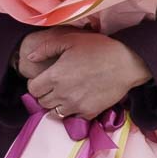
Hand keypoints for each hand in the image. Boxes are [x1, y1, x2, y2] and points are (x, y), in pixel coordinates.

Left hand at [19, 29, 152, 120]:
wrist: (126, 62)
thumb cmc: (98, 48)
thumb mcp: (70, 40)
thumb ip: (46, 48)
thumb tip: (30, 58)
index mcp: (55, 76)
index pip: (33, 90)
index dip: (35, 84)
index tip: (42, 79)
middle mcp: (63, 94)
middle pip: (42, 102)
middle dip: (44, 94)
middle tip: (53, 85)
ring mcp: (76, 106)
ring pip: (55, 112)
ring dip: (56, 104)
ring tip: (65, 93)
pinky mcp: (89, 113)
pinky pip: (73, 117)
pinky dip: (73, 110)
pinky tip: (78, 99)